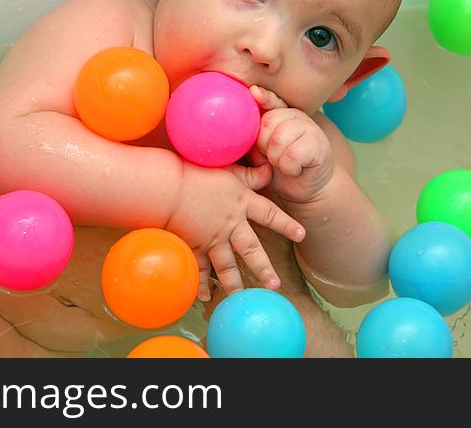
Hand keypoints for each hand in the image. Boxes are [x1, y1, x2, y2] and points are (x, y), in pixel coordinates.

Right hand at [166, 161, 304, 300]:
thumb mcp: (229, 170)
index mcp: (241, 203)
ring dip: (235, 285)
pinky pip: (200, 268)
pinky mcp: (195, 245)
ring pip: (227, 266)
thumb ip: (251, 174)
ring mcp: (213, 237)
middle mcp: (231, 224)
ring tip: (243, 300)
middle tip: (275, 287)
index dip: (286, 224)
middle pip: (251, 250)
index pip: (270, 215)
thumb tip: (270, 169)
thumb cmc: (197, 172)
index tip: (302, 235)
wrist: (168, 187)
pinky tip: (204, 297)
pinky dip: (201, 283)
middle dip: (264, 269)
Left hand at [250, 85, 335, 204]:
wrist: (306, 187)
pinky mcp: (319, 145)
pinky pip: (291, 155)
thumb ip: (252, 136)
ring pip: (278, 140)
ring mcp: (310, 128)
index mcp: (280, 113)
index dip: (263, 96)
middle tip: (271, 157)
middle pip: (268, 123)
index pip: (270, 100)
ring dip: (276, 159)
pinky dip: (288, 168)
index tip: (254, 92)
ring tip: (283, 164)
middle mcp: (296, 116)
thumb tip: (238, 128)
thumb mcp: (260, 150)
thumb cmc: (279, 166)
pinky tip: (294, 169)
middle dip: (263, 146)